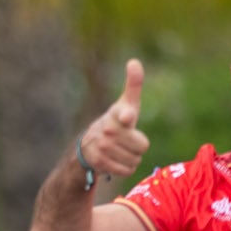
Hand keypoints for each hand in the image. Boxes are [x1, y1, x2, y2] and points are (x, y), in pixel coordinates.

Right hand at [75, 60, 151, 182]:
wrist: (88, 145)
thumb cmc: (116, 122)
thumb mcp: (126, 103)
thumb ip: (133, 84)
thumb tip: (133, 61)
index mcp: (117, 113)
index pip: (126, 114)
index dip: (127, 116)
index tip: (128, 117)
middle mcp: (108, 129)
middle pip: (142, 146)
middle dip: (138, 146)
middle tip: (127, 141)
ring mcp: (102, 146)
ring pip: (135, 160)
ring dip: (131, 158)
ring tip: (120, 150)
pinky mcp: (99, 162)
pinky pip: (126, 170)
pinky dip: (125, 168)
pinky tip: (116, 160)